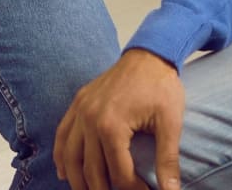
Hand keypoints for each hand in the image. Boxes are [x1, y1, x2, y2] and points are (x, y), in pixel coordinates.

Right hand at [54, 49, 184, 189]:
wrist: (149, 55)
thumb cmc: (162, 88)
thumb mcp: (170, 124)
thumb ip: (168, 161)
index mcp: (112, 126)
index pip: (119, 173)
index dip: (133, 189)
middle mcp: (90, 120)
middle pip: (91, 170)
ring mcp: (80, 110)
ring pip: (70, 157)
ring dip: (77, 181)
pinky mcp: (78, 103)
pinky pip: (62, 135)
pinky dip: (61, 157)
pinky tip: (65, 172)